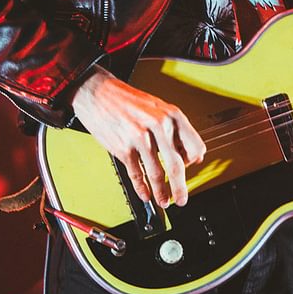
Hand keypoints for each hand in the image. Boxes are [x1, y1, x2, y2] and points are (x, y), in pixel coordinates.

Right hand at [71, 67, 206, 206]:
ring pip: (156, 173)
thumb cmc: (128, 100)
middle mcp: (158, 126)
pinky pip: (136, 174)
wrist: (97, 92)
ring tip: (164, 201)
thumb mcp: (158, 107)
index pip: (195, 147)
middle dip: (180, 187)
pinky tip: (145, 194)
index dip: (194, 161)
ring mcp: (140, 138)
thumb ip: (175, 129)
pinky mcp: (123, 148)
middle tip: (182, 198)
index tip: (190, 168)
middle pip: (177, 165)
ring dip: (161, 192)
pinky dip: (142, 188)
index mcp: (172, 115)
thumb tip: (191, 153)